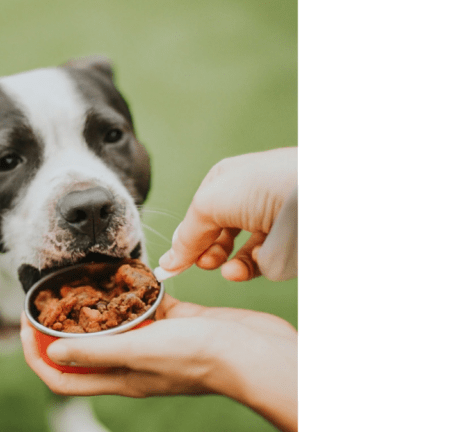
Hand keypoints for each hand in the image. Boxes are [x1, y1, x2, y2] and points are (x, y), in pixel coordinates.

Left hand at [20, 294, 296, 431]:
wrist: (256, 353)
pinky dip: (134, 290)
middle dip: (60, 323)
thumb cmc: (203, 357)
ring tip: (84, 277)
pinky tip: (130, 271)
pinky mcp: (174, 323)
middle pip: (82, 347)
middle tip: (51, 293)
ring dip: (97, 304)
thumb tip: (51, 354)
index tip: (25, 321)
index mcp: (119, 377)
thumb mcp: (142, 352)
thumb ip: (97, 352)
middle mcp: (132, 362)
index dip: (35, 352)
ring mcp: (153, 342)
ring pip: (113, 323)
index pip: (61, 376)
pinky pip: (145, 306)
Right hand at [156, 147, 296, 281]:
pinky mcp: (288, 240)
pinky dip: (251, 267)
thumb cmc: (262, 186)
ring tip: (226, 270)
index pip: (198, 214)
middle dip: (206, 251)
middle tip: (204, 263)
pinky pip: (262, 261)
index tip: (174, 264)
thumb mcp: (210, 204)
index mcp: (226, 179)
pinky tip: (248, 267)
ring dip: (227, 263)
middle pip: (216, 234)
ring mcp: (270, 218)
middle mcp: (248, 197)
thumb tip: (169, 262)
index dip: (186, 237)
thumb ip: (187, 234)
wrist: (315, 195)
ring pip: (238, 251)